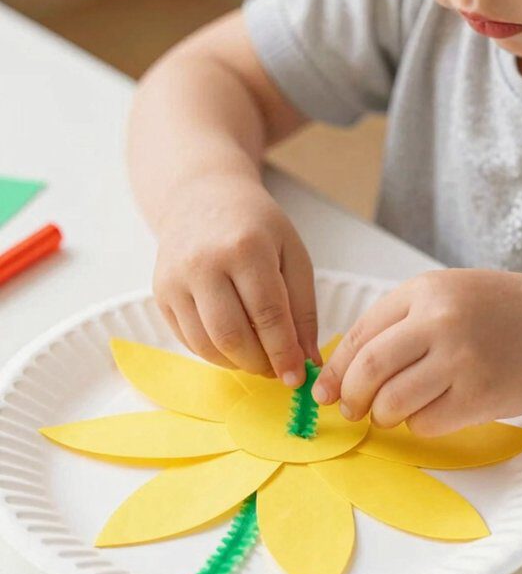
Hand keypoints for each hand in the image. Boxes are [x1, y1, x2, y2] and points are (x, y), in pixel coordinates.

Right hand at [153, 175, 320, 384]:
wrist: (200, 197)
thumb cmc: (254, 226)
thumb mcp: (292, 254)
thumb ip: (303, 308)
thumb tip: (308, 361)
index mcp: (245, 248)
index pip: (268, 315)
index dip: (284, 353)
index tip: (297, 376)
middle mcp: (204, 263)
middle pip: (232, 336)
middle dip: (259, 364)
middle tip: (277, 370)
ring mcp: (176, 279)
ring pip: (206, 345)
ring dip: (237, 364)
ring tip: (257, 359)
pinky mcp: (160, 293)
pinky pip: (188, 340)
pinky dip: (215, 354)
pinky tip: (233, 346)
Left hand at [312, 269, 521, 435]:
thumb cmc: (499, 315)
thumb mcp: (446, 297)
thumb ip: (398, 324)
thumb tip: (343, 371)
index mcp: (425, 291)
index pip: (360, 335)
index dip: (336, 370)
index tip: (325, 390)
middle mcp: (440, 321)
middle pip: (368, 370)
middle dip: (350, 398)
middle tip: (350, 410)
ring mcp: (461, 359)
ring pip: (392, 403)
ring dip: (383, 416)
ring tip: (393, 412)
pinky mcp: (480, 396)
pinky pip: (425, 424)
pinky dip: (418, 425)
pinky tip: (432, 412)